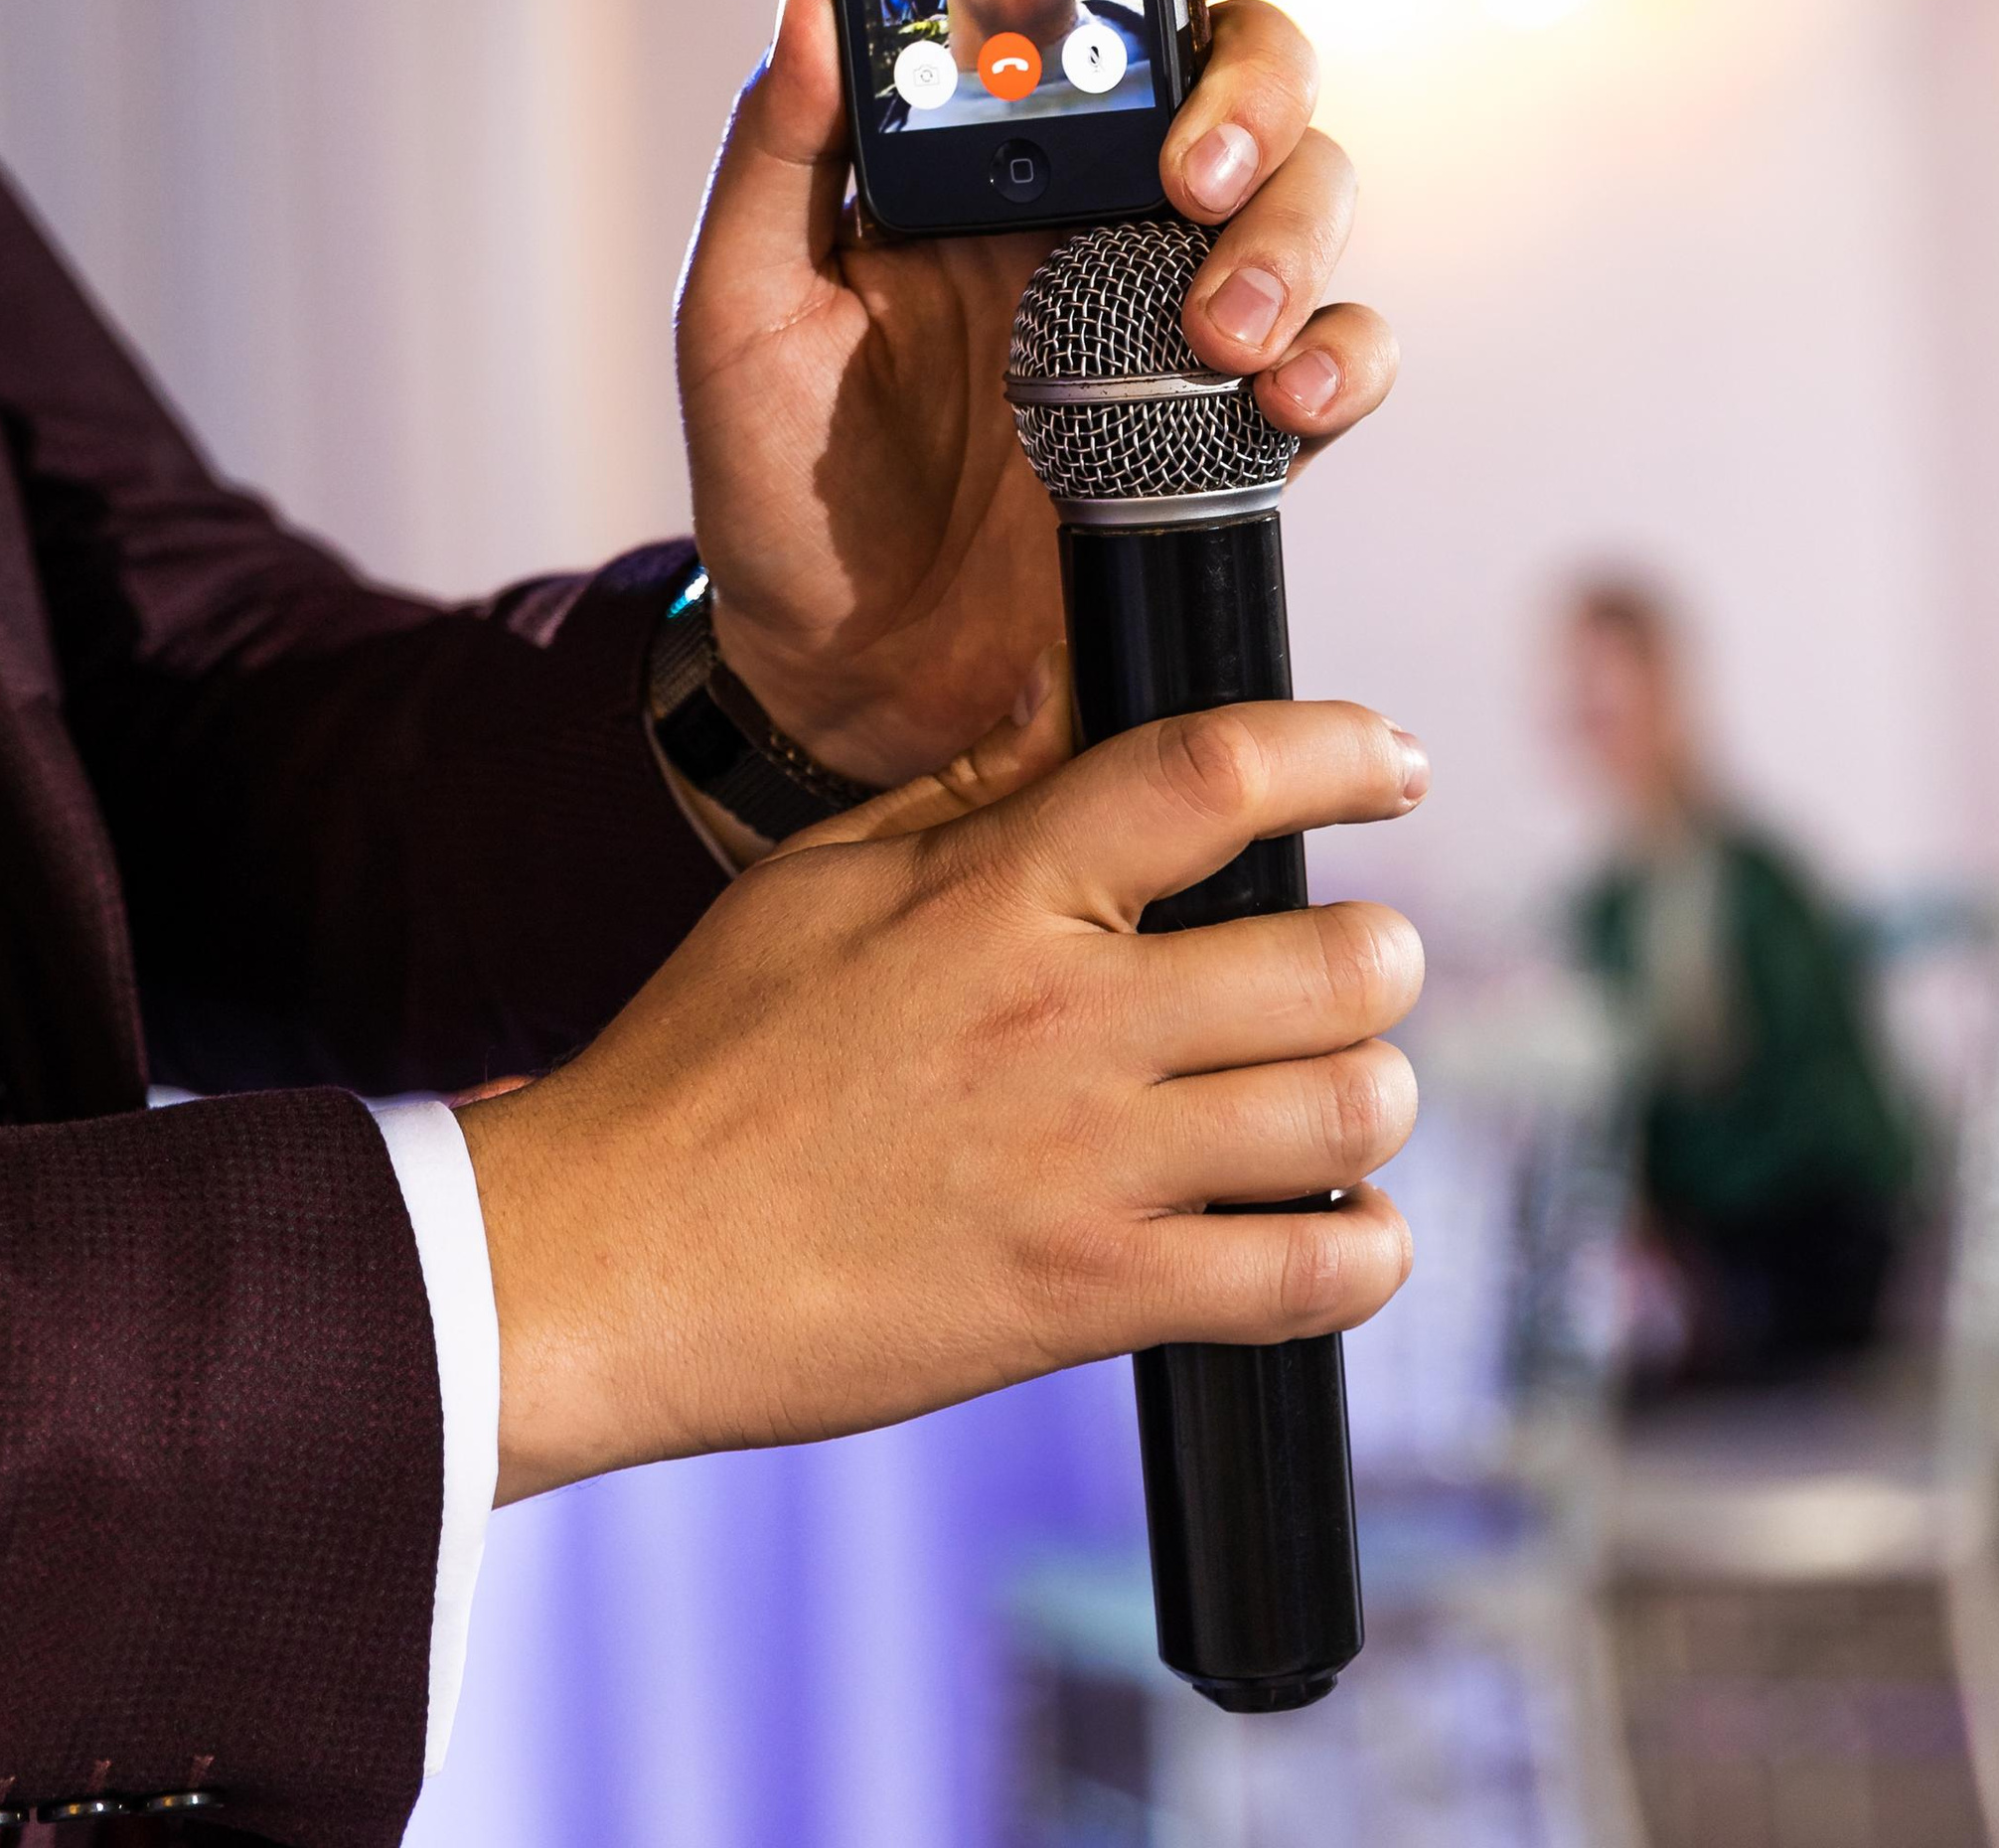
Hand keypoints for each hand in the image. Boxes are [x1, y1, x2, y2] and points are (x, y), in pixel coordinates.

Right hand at [459, 688, 1425, 1497]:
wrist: (610, 1255)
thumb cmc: (703, 1058)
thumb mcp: (816, 879)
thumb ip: (961, 794)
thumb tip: (1066, 698)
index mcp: (993, 890)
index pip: (1213, 776)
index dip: (1334, 752)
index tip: (1388, 764)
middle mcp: (1062, 1015)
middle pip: (1337, 957)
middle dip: (1378, 956)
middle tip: (1350, 967)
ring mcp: (1086, 1164)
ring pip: (1350, 1109)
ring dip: (1373, 1096)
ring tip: (1337, 1096)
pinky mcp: (1091, 1300)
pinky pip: (1311, 1275)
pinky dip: (1360, 1248)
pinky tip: (1332, 1224)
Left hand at [677, 0, 1395, 784]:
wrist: (842, 683)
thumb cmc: (779, 483)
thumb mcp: (743, 307)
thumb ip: (779, 147)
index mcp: (995, 145)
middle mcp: (1105, 201)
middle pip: (1250, 69)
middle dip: (1256, 91)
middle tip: (1188, 172)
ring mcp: (1179, 307)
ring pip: (1314, 195)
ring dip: (1290, 237)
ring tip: (1214, 328)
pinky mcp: (1231, 426)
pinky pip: (1343, 355)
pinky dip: (1343, 360)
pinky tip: (1282, 403)